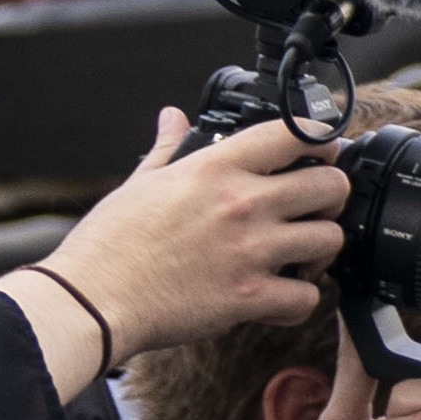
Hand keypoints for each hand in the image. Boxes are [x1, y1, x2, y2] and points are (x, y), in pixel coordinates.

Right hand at [0, 111, 346, 392]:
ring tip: (299, 255)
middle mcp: (241, 204)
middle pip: (331, 185)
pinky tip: (278, 297)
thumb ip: (169, 147)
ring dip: (320, 249)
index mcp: (215, 169)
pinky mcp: (249, 297)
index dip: (321, 139)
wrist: (89, 301)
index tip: (322, 152)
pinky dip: (299, 302)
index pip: (294, 133)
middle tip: (314, 208)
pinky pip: (307, 299)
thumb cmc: (108, 245)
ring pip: (330, 239)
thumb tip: (172, 117)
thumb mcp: (140, 182)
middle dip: (331, 196)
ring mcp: (250, 251)